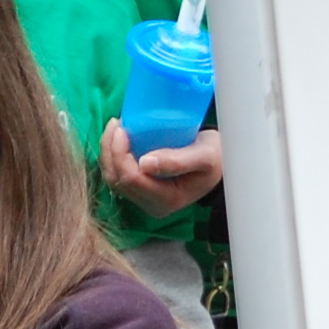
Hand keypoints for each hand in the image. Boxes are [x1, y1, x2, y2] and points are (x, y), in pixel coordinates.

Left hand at [101, 122, 223, 219]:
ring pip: (113, 178)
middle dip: (110, 151)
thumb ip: (178, 161)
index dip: (120, 154)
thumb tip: (144, 163)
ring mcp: (144, 200)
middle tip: (116, 124)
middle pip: (117, 180)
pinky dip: (113, 157)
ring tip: (115, 128)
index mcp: (167, 200)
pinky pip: (118, 175)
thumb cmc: (216, 157)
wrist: (220, 163)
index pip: (131, 179)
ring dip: (108, 153)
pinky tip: (117, 138)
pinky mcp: (141, 190)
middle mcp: (152, 205)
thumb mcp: (205, 156)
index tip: (123, 128)